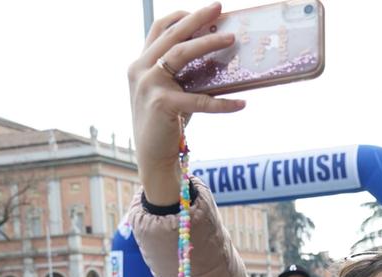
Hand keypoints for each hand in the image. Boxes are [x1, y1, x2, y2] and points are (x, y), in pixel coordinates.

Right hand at [128, 4, 245, 203]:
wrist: (152, 156)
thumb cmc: (167, 122)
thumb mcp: (171, 90)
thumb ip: (183, 72)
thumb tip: (218, 53)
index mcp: (140, 63)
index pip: (159, 28)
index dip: (181, 16)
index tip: (205, 10)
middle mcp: (140, 69)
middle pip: (172, 34)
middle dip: (197, 18)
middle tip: (220, 8)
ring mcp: (148, 85)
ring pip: (182, 54)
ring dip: (209, 43)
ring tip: (232, 39)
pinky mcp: (161, 104)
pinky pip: (199, 99)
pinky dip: (222, 103)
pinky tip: (241, 104)